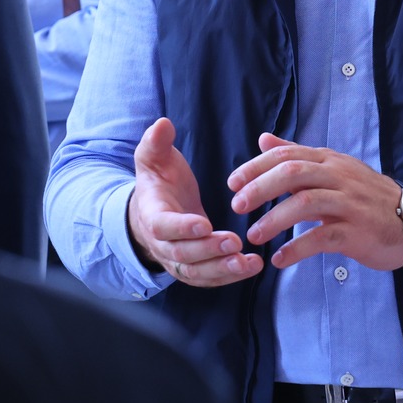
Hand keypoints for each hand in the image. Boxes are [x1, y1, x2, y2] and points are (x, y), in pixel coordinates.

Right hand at [126, 118, 262, 287]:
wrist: (151, 210)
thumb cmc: (158, 182)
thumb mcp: (153, 158)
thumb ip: (156, 143)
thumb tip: (163, 124)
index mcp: (152, 214)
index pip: (163, 226)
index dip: (182, 227)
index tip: (204, 223)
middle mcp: (162, 243)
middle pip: (183, 254)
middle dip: (209, 250)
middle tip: (235, 243)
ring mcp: (176, 259)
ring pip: (196, 271)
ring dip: (223, 269)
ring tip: (250, 262)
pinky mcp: (192, 268)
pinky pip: (207, 278)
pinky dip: (227, 276)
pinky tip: (251, 267)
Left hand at [228, 133, 402, 272]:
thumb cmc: (366, 196)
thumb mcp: (333, 169)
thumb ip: (297, 156)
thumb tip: (263, 139)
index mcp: (329, 161)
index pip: (287, 155)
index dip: (256, 167)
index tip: (232, 183)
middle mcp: (339, 177)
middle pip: (293, 173)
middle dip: (260, 188)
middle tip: (238, 206)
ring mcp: (350, 203)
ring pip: (306, 203)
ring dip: (274, 220)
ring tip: (254, 236)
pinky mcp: (358, 231)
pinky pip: (323, 237)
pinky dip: (297, 249)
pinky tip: (279, 259)